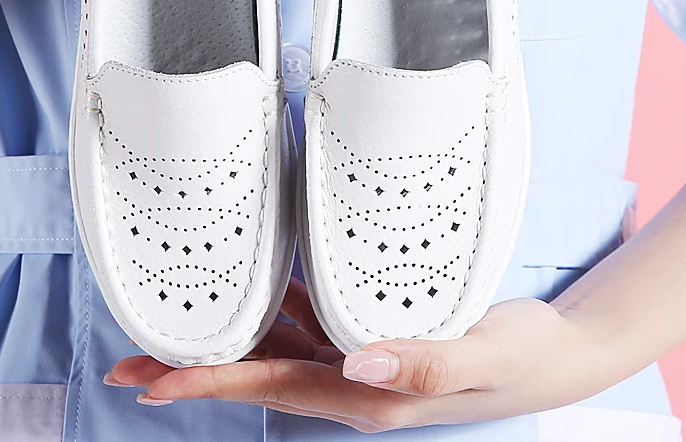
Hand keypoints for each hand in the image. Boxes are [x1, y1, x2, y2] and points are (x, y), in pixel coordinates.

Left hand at [107, 280, 611, 430]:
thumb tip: (360, 362)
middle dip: (195, 366)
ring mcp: (359, 360)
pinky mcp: (370, 334)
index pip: (274, 384)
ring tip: (172, 326)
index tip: (153, 380)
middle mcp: (354, 381)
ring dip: (225, 341)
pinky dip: (272, 310)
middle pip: (258, 373)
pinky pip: (307, 323)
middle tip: (132, 356)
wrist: (553, 354)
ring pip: (276, 349)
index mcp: (369, 395)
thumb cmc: (523, 357)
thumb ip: (427, 362)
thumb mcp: (486, 358)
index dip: (211, 380)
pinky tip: (251, 290)